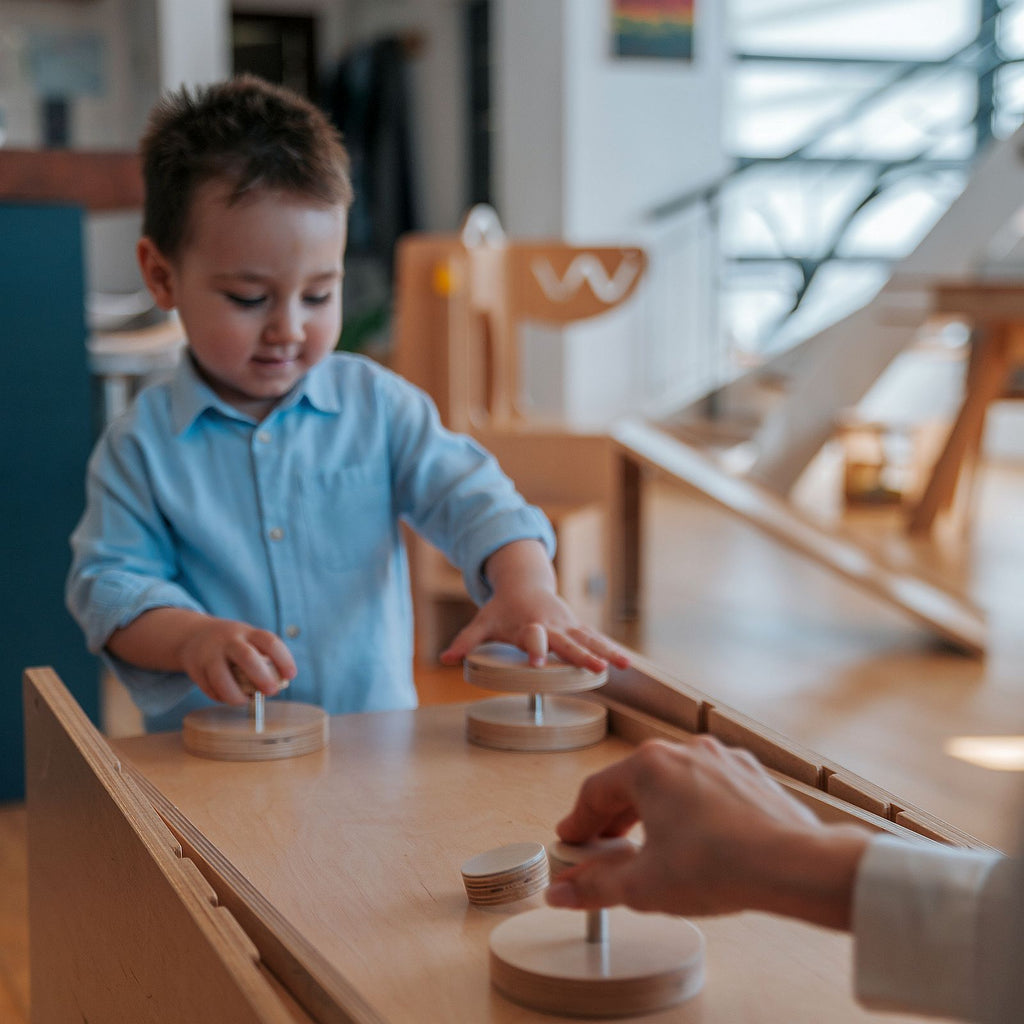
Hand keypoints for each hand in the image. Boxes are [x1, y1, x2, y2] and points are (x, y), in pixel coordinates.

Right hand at [178, 616, 295, 704]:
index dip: (283, 659)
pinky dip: (221, 697)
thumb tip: (278, 685)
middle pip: (247, 657)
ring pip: (221, 677)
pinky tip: (228, 697)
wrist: (193, 635)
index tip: (291, 675)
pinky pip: (210, 689)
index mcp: (247, 632)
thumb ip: (263, 658)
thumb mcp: (248, 640)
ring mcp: (210, 655)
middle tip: (272, 691)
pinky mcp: (197, 670)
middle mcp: (228, 641)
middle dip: (262, 677)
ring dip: (236, 694)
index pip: (269, 642)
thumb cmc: (232, 643)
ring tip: (246, 701)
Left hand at [438, 541, 628, 671]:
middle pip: (566, 641)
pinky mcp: (577, 626)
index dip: (535, 649)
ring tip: (622, 666)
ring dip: (604, 651)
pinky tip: (627, 663)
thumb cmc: (502, 608)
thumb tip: (445, 659)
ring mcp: (567, 624)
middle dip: (580, 655)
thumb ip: (466, 641)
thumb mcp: (483, 622)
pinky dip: (611, 648)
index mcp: (527, 624)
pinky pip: (596, 638)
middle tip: (595, 668)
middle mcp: (551, 624)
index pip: (531, 637)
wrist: (525, 582)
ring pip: (588, 639)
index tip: (537, 663)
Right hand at [546, 737, 869, 929]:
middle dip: (614, 819)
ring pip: (673, 783)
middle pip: (633, 783)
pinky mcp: (751, 775)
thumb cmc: (717, 867)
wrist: (794, 864)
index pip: (596, 792)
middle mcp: (683, 750)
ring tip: (649, 847)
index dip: (579, 823)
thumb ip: (595, 886)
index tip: (572, 844)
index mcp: (648, 765)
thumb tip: (560, 893)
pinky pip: (708, 789)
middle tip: (603, 850)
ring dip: (653, 813)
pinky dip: (692, 810)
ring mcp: (721, 758)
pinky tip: (697, 840)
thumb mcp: (642, 885)